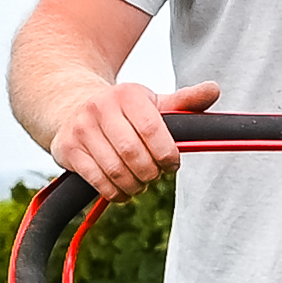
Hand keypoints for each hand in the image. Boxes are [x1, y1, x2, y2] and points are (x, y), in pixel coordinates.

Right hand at [54, 76, 219, 195]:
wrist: (71, 105)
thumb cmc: (122, 109)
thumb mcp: (152, 103)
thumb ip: (184, 101)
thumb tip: (214, 90)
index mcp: (127, 94)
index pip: (152, 129)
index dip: (167, 154)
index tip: (172, 164)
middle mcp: (100, 108)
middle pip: (134, 154)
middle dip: (151, 173)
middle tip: (155, 175)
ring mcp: (81, 129)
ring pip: (115, 171)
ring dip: (134, 185)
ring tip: (140, 183)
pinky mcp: (67, 149)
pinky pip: (97, 181)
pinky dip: (115, 193)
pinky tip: (122, 190)